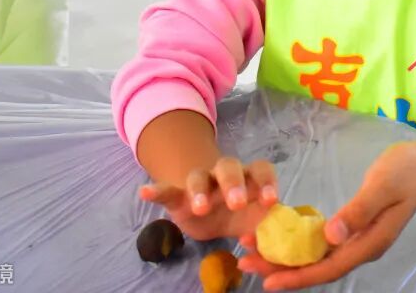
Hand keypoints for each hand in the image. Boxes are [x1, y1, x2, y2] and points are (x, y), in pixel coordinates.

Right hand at [140, 157, 278, 241]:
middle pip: (228, 166)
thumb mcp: (253, 223)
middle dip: (234, 183)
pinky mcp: (177, 197)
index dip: (267, 182)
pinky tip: (145, 192)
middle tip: (236, 204)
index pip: (260, 169)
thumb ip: (263, 232)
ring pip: (198, 176)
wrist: (212, 212)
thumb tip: (264, 249)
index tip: (270, 201)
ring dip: (200, 189)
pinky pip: (166, 190)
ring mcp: (200, 183)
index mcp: (248, 178)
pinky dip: (156, 190)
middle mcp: (224, 175)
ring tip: (200, 208)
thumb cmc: (240, 216)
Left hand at [238, 141, 415, 290]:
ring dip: (288, 256)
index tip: (267, 281)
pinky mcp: (356, 228)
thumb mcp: (383, 186)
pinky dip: (301, 243)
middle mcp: (363, 247)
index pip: (329, 268)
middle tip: (245, 263)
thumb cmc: (407, 171)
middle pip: (319, 267)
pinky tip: (282, 237)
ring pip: (319, 257)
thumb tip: (330, 236)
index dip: (298, 276)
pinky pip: (324, 244)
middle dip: (283, 268)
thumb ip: (358, 210)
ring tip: (254, 250)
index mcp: (370, 242)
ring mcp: (360, 239)